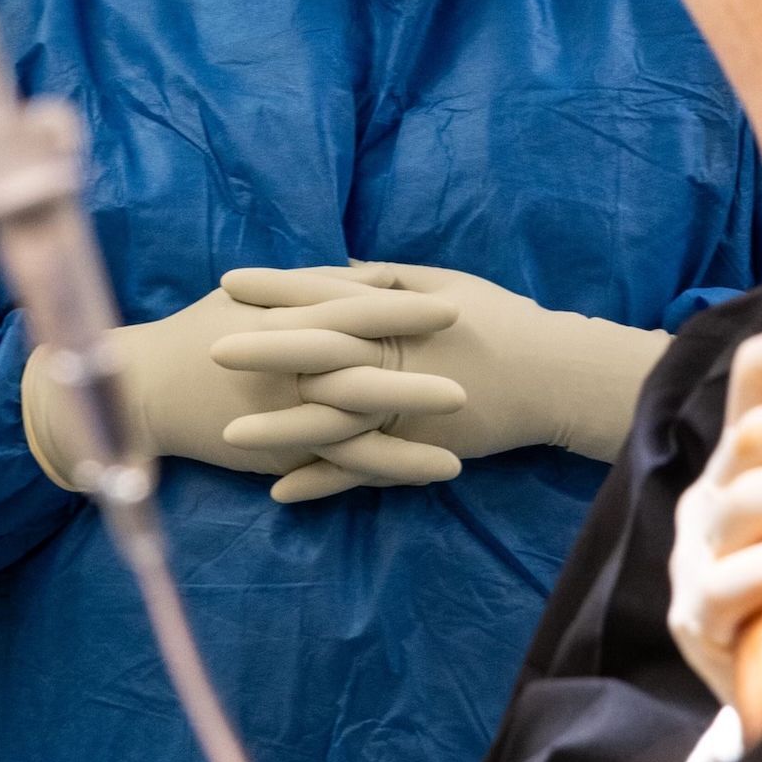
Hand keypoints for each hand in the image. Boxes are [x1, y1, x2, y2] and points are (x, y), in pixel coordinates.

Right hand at [21, 275, 462, 495]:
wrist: (142, 390)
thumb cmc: (198, 333)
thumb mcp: (254, 300)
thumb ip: (314, 287)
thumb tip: (373, 274)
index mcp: (282, 321)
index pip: (351, 311)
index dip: (403, 310)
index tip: (450, 305)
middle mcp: (286, 367)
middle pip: (362, 369)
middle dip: (417, 372)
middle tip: (472, 372)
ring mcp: (283, 414)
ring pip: (357, 425)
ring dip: (410, 433)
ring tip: (465, 440)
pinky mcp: (280, 452)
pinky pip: (340, 467)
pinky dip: (387, 471)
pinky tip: (429, 475)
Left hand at [215, 262, 670, 502]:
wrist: (552, 374)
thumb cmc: (498, 320)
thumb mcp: (442, 283)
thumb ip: (386, 280)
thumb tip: (339, 269)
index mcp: (396, 312)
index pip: (325, 294)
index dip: (277, 287)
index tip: (229, 280)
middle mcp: (394, 357)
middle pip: (318, 352)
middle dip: (262, 350)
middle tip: (209, 346)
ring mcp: (404, 407)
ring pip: (332, 419)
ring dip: (278, 429)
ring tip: (228, 435)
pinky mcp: (417, 448)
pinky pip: (363, 470)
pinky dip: (323, 482)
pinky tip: (280, 491)